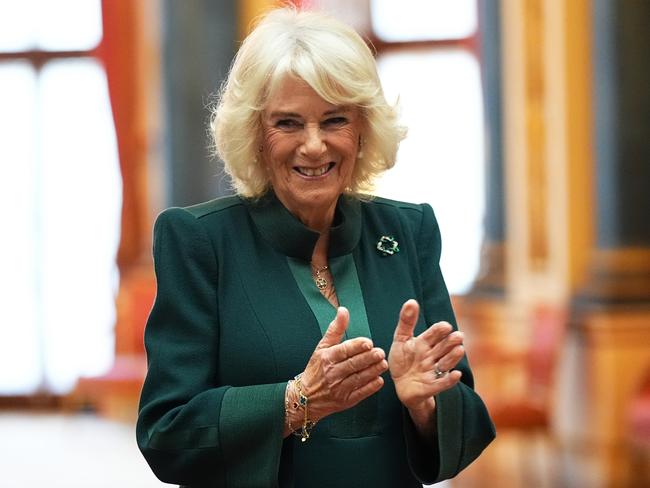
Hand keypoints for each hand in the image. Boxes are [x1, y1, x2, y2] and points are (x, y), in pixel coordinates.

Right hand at [298, 307, 387, 421]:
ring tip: (383, 364)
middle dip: (367, 358)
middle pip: (352, 365)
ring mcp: (339, 388)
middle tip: (380, 352)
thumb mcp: (322, 347)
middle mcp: (332, 373)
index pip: (343, 351)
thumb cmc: (317, 368)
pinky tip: (379, 380)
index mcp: (327, 358)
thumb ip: (336, 329)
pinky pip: (360, 394)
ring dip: (372, 371)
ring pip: (358, 379)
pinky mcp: (346, 400)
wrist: (306, 397)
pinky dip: (370, 388)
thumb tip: (343, 310)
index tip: (368, 342)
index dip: (356, 346)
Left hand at [388, 299, 463, 412]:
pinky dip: (449, 380)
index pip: (434, 334)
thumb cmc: (403, 360)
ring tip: (459, 350)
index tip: (445, 326)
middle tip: (458, 336)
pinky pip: (442, 383)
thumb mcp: (401, 339)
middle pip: (444, 347)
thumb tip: (412, 301)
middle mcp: (432, 356)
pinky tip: (456, 375)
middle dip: (451, 342)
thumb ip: (407, 321)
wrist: (400, 385)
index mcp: (425, 343)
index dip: (440, 330)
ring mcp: (433, 371)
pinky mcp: (431, 387)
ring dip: (453, 357)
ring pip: (446, 363)